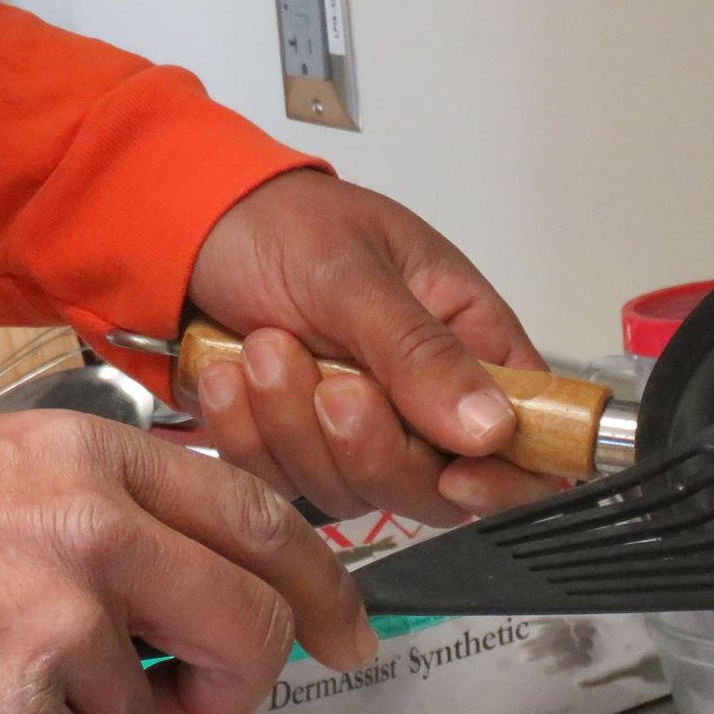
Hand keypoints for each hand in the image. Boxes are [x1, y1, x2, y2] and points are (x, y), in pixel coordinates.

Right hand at [0, 412, 375, 713]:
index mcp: (98, 460)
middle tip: (191, 702)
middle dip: (238, 683)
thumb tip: (215, 582)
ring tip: (9, 691)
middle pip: (253, 625)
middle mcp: (93, 530)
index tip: (347, 638)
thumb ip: (119, 513)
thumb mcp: (7, 471)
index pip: (265, 521)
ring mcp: (56, 624)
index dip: (323, 590)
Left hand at [182, 170, 562, 525]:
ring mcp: (362, 432)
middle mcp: (427, 400)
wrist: (183, 227)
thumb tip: (492, 427)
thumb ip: (420, 352)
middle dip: (371, 446)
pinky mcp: (299, 450)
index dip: (507, 477)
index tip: (456, 474)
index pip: (530, 434)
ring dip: (294, 425)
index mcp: (471, 343)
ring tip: (266, 348)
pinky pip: (284, 482)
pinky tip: (234, 374)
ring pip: (354, 490)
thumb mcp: (353, 272)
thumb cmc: (280, 223)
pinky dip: (249, 433)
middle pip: (436, 486)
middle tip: (330, 383)